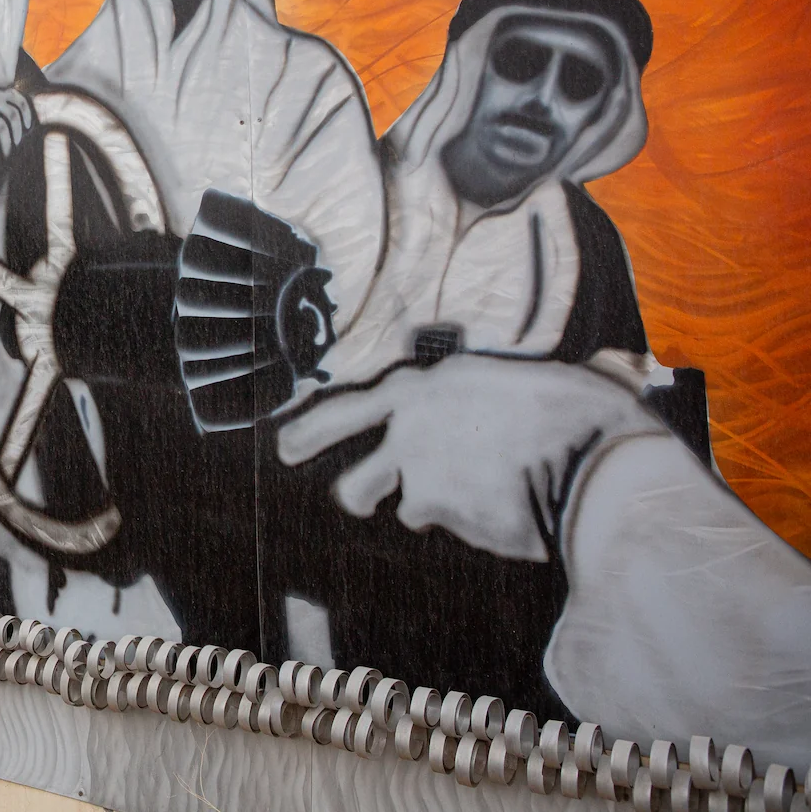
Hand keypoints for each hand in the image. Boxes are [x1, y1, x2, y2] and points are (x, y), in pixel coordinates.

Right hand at [0, 88, 34, 228]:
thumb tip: (35, 121)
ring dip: (7, 145)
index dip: (26, 110)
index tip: (29, 128)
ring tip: (5, 158)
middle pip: (10, 111)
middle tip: (16, 148)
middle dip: (18, 131)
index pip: (14, 94)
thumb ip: (11, 122)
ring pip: (0, 125)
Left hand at [275, 355, 666, 560]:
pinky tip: (503, 517)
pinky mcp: (448, 518)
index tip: (288, 443)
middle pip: (350, 475)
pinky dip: (470, 528)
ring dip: (411, 508)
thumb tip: (609, 368)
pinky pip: (450, 528)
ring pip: (393, 507)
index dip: (315, 427)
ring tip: (448, 504)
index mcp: (431, 383)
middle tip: (333, 486)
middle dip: (339, 483)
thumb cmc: (588, 413)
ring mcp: (423, 478)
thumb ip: (532, 387)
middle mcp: (411, 429)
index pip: (352, 406)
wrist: (601, 466)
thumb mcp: (548, 378)